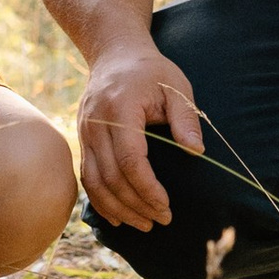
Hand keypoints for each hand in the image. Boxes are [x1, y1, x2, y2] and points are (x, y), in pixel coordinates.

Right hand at [75, 37, 205, 230]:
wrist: (115, 53)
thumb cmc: (151, 71)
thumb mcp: (176, 86)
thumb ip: (186, 118)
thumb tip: (196, 151)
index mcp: (119, 108)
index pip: (130, 159)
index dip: (147, 188)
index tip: (166, 206)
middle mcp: (96, 122)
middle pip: (110, 176)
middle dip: (136, 205)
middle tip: (161, 221)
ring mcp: (85, 131)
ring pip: (94, 182)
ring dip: (117, 209)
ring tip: (143, 225)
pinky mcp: (82, 139)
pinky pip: (86, 177)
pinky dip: (100, 201)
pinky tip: (117, 217)